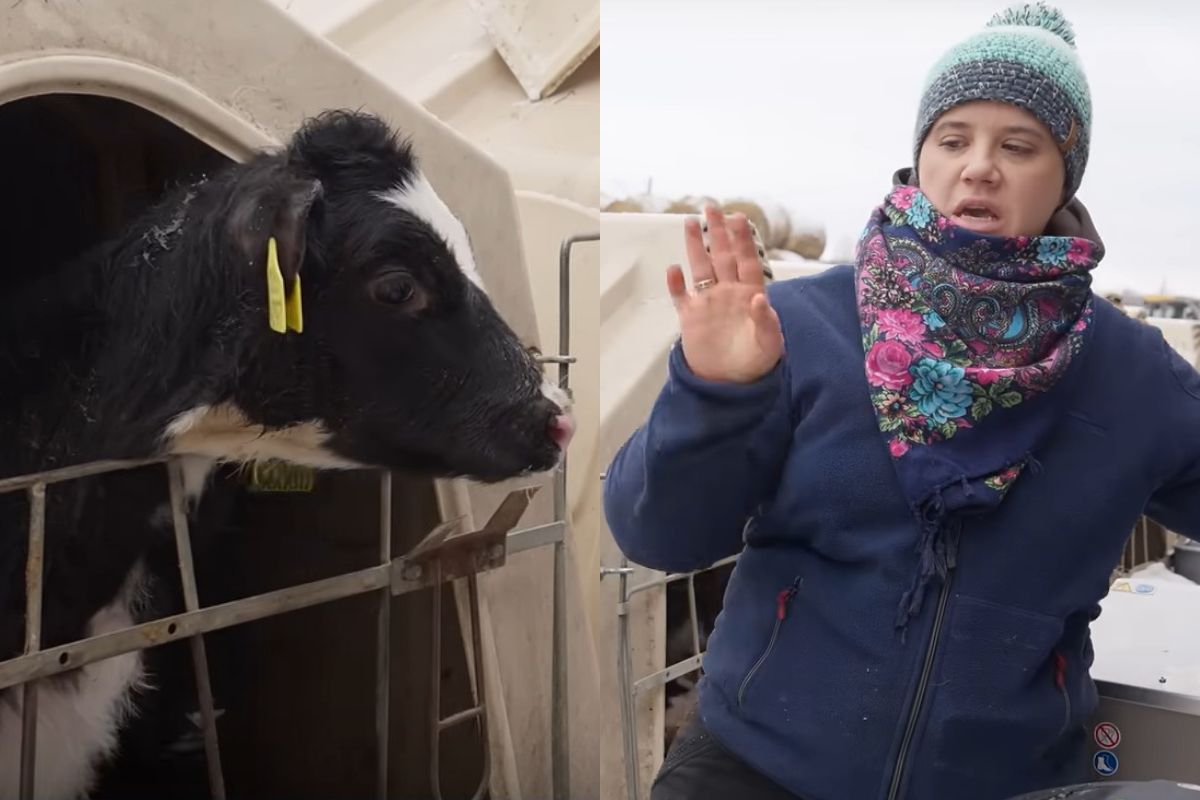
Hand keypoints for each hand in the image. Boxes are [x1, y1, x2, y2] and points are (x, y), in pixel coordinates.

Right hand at [667, 206, 783, 382]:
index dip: (743, 240)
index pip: (746, 261)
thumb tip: (760, 298)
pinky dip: (676, 284)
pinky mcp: (690, 318)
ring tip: (690, 223)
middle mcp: (728, 293)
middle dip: (717, 232)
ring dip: (696, 247)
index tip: (739, 218)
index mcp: (749, 295)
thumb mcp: (769, 345)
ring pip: (700, 269)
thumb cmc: (756, 362)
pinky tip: (673, 270)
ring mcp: (708, 304)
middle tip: (711, 207)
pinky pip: (681, 297)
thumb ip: (766, 321)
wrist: (731, 383)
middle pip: (721, 256)